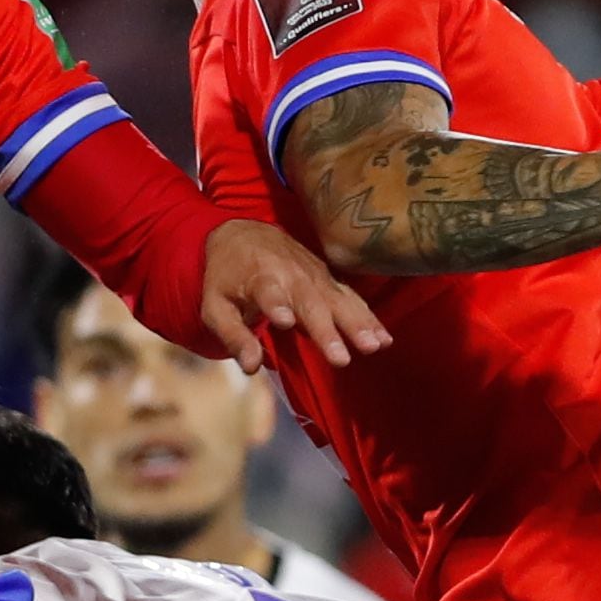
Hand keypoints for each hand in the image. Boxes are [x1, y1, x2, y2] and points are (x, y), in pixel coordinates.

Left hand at [200, 220, 391, 373]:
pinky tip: (385, 338)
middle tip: (341, 358)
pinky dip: (369, 317)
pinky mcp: (329, 280)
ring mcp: (314, 275)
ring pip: (338, 300)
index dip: (276, 305)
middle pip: (311, 302)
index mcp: (259, 278)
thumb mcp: (214, 306)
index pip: (269, 292)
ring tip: (373, 346)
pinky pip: (352, 298)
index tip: (284, 321)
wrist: (244, 233)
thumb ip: (233, 336)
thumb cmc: (226, 276)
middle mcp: (291, 274)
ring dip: (357, 324)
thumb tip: (251, 367)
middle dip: (327, 329)